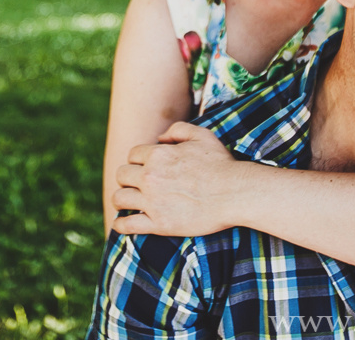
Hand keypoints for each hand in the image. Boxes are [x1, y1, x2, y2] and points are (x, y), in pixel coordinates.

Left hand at [111, 122, 244, 236]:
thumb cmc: (221, 164)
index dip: (138, 160)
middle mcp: (150, 176)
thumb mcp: (202, 135)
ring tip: (128, 202)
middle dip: (128, 178)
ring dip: (121, 199)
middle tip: (136, 184)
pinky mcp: (158, 223)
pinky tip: (123, 223)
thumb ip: (178, 130)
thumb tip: (160, 138)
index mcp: (158, 154)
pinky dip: (120, 224)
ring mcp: (152, 201)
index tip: (145, 168)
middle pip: (121, 174)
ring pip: (119, 198)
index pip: (132, 155)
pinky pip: (126, 225)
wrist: (235, 194)